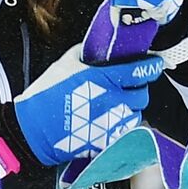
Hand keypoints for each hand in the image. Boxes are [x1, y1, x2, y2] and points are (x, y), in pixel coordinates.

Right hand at [10, 45, 163, 166]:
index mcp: (104, 79)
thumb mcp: (64, 64)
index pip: (140, 72)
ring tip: (116, 104)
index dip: (151, 67)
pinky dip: (121, 124)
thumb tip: (97, 47)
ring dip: (130, 107)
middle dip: (137, 88)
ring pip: (136, 114)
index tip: (154, 64)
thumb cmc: (45, 95)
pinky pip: (125, 131)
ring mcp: (112, 124)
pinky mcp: (108, 141)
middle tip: (127, 86)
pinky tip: (109, 119)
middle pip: (142, 94)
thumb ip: (85, 53)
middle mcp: (113, 102)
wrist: (33, 130)